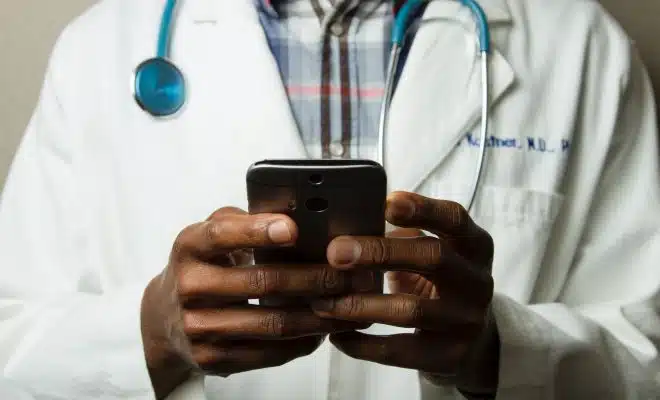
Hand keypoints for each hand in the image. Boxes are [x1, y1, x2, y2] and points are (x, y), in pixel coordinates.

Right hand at [140, 207, 374, 398]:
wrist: (163, 318)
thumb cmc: (200, 267)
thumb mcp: (209, 235)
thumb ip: (243, 221)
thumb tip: (295, 215)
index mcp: (189, 246)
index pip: (222, 234)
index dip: (258, 231)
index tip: (294, 228)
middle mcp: (189, 286)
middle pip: (261, 282)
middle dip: (313, 278)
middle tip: (348, 274)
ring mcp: (199, 326)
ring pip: (271, 323)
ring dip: (317, 315)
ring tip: (347, 304)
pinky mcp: (211, 358)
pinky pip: (268, 353)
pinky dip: (302, 342)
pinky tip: (323, 330)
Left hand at [313, 192, 498, 395]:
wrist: (475, 339)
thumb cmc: (439, 281)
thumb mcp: (433, 251)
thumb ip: (403, 234)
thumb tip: (347, 222)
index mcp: (473, 246)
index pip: (454, 219)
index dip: (423, 209)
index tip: (387, 202)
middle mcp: (476, 281)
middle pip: (433, 258)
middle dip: (381, 252)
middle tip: (335, 252)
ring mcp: (466, 321)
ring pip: (411, 310)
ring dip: (361, 304)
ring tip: (323, 301)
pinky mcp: (449, 357)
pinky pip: (399, 351)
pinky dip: (363, 344)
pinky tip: (336, 335)